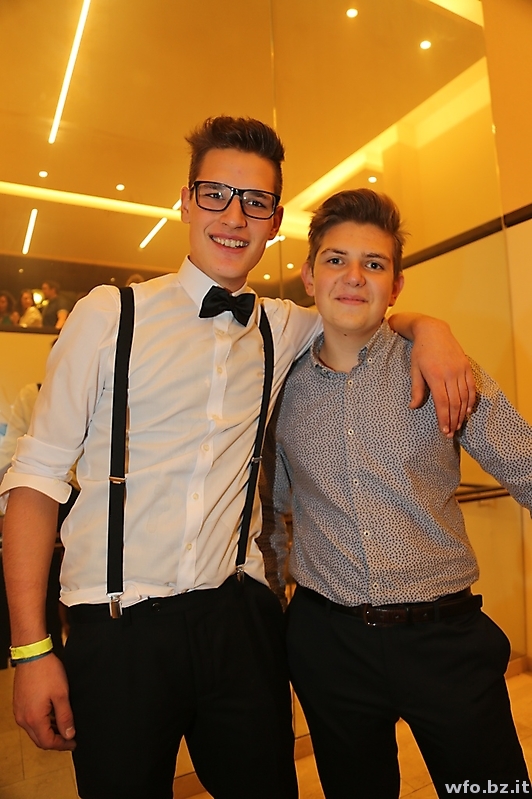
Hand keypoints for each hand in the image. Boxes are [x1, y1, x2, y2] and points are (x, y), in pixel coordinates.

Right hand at [13, 653, 75, 750]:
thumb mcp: (61, 695)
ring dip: (48, 732)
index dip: (62, 745)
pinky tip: (52, 715)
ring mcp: (19, 711)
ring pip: (34, 731)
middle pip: (39, 740)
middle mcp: (23, 718)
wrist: (33, 655)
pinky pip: (30, 721)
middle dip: (55, 741)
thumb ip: (65, 717)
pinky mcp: (19, 704)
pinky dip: (42, 723)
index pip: (48, 742)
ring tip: (64, 725)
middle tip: (70, 737)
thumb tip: (69, 734)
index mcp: (34, 719)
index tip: (73, 742)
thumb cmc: (47, 671)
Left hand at [409, 318, 475, 436]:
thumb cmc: (421, 351)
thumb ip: (416, 389)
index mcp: (435, 376)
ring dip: (462, 413)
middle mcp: (450, 374)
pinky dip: (471, 400)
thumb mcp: (414, 370)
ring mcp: (460, 370)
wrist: (433, 331)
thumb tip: (413, 406)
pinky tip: (467, 411)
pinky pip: (471, 387)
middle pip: (455, 402)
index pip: (442, 402)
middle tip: (450, 432)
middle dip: (453, 420)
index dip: (444, 418)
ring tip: (458, 425)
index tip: (443, 430)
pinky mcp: (466, 366)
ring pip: (464, 397)